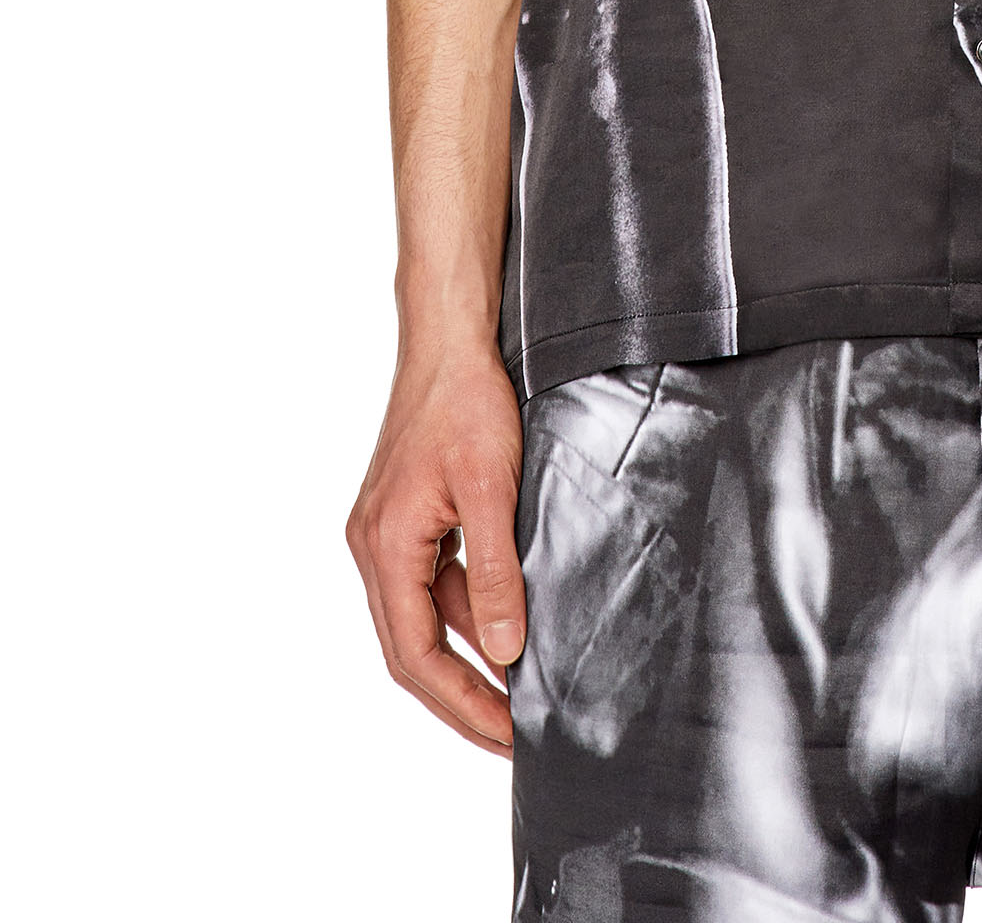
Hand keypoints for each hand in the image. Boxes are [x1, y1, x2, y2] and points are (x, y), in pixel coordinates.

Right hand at [346, 333, 525, 752]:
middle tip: (512, 732)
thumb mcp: (490, 489)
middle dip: (462, 694)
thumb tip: (505, 650)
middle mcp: (374, 546)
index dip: (461, 702)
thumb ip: (495, 572)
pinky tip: (508, 619)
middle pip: (412, 647)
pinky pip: (436, 579)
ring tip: (519, 688)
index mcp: (384, 548)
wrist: (450, 336)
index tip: (506, 733)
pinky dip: (469, 607)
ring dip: (468, 652)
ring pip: (425, 615)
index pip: (415, 655)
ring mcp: (388, 530)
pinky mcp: (410, 514)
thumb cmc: (465, 400)